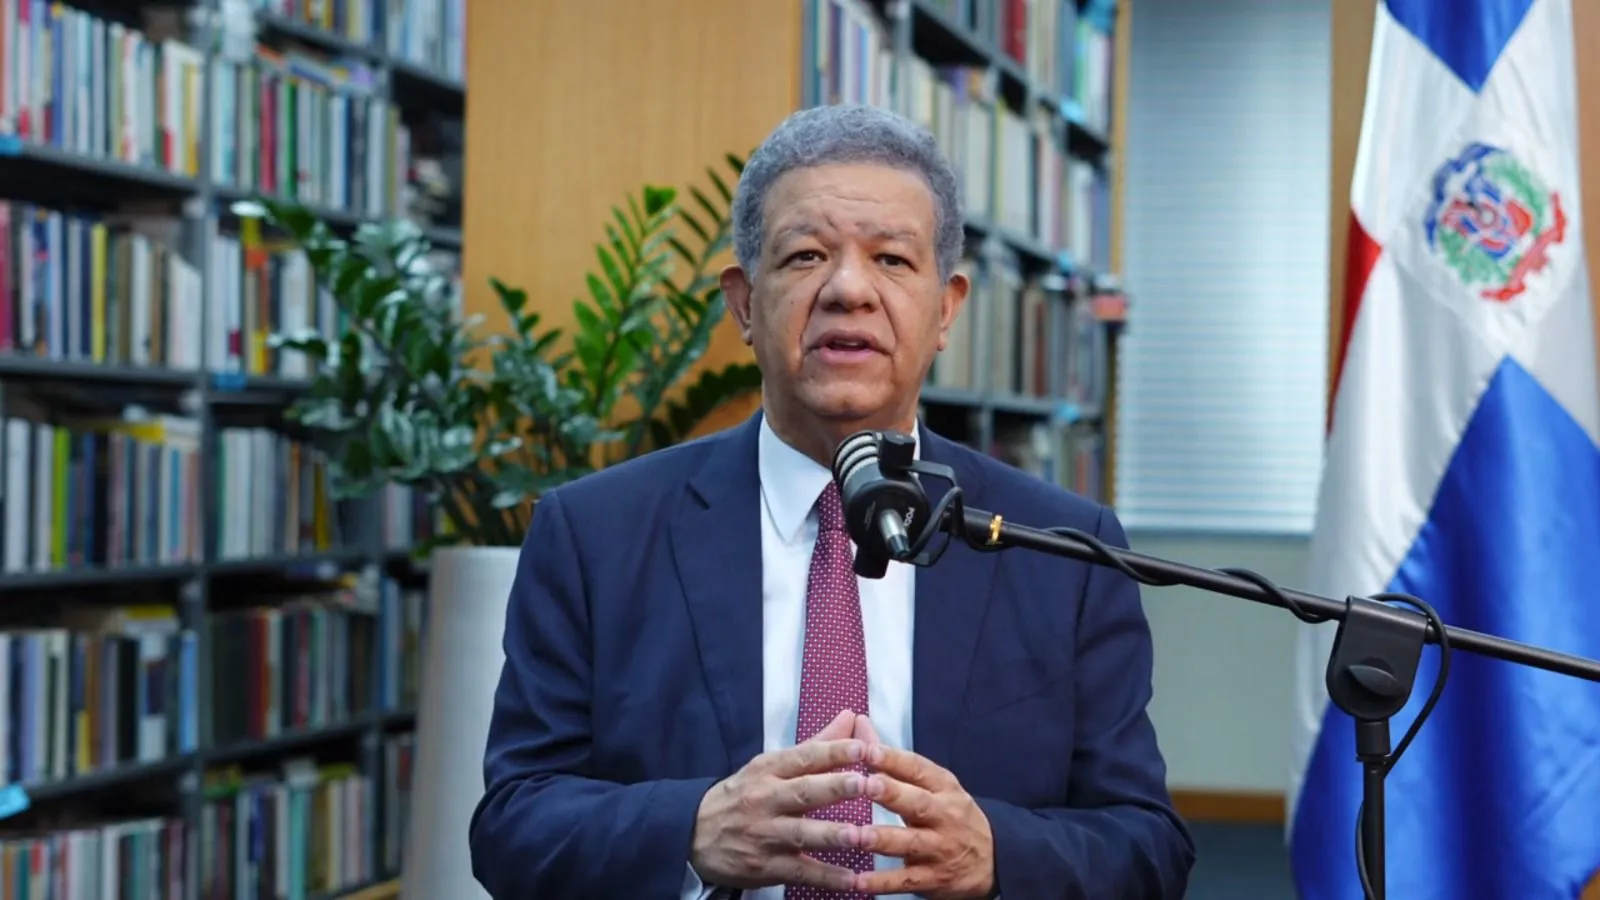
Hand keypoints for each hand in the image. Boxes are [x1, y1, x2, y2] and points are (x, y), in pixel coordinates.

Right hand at [689, 709, 869, 890]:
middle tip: (866, 784)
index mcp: (768, 770)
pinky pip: (799, 871)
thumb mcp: (769, 766)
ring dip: (832, 835)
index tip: (862, 747)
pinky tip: (852, 879)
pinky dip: (826, 877)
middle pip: (803, 792)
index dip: (832, 752)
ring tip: (861, 834)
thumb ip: (814, 746)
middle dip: (836, 788)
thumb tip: (850, 717)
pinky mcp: (764, 866)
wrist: (691, 834)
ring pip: (801, 833)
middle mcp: (765, 799)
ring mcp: (764, 834)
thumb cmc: (742, 796)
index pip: (803, 757)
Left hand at [855, 743, 995, 899]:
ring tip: (855, 835)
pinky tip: (858, 881)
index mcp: (942, 787)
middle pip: (918, 803)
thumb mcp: (932, 783)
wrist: (994, 859)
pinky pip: (906, 880)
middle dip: (891, 794)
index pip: (917, 769)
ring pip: (911, 843)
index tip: (865, 749)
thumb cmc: (951, 813)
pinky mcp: (933, 878)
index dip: (892, 759)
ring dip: (882, 839)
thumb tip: (859, 723)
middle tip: (864, 785)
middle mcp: (944, 815)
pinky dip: (882, 882)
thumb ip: (892, 758)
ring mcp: (940, 848)